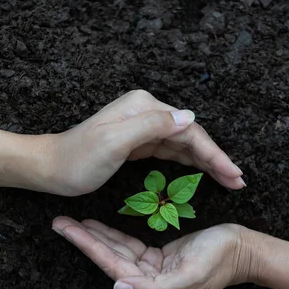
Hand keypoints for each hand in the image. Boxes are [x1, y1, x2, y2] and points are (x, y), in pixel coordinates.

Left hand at [31, 90, 244, 195]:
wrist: (51, 168)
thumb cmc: (79, 159)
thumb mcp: (114, 142)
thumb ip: (152, 126)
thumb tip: (189, 118)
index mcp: (144, 108)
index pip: (189, 130)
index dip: (214, 153)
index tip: (234, 174)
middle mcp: (146, 112)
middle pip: (190, 135)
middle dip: (216, 158)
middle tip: (238, 181)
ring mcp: (142, 126)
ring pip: (183, 144)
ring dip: (206, 161)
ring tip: (228, 179)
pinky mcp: (138, 142)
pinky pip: (171, 150)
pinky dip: (189, 161)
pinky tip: (202, 171)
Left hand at [52, 217, 251, 288]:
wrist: (242, 249)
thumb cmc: (219, 260)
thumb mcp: (190, 275)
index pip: (114, 270)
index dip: (89, 247)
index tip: (67, 229)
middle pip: (111, 261)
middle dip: (85, 240)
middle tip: (59, 222)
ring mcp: (151, 276)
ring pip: (117, 253)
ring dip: (95, 236)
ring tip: (69, 222)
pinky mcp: (156, 261)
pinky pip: (129, 247)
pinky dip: (112, 236)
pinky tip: (95, 226)